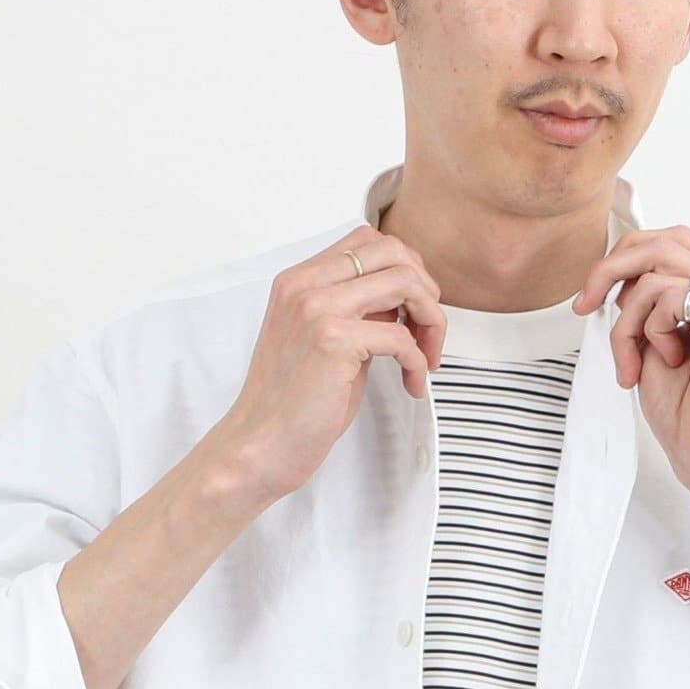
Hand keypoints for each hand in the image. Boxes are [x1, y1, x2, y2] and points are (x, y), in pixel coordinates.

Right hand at [221, 226, 446, 503]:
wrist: (259, 446)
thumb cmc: (291, 405)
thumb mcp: (322, 341)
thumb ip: (355, 312)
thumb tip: (401, 303)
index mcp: (298, 280)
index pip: (366, 241)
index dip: (404, 269)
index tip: (412, 310)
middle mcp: (305, 285)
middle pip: (391, 251)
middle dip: (425, 289)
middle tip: (428, 331)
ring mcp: (318, 309)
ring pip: (404, 283)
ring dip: (430, 320)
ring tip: (427, 358)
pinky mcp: (334, 341)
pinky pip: (402, 338)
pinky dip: (419, 363)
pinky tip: (413, 386)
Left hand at [571, 227, 689, 542]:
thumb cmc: (689, 422)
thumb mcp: (649, 352)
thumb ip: (641, 311)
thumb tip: (616, 280)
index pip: (667, 249)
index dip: (621, 265)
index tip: (587, 304)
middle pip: (664, 240)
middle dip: (612, 266)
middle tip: (584, 305)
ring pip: (657, 269)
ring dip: (626, 319)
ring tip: (631, 364)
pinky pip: (668, 294)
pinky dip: (650, 329)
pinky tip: (667, 362)